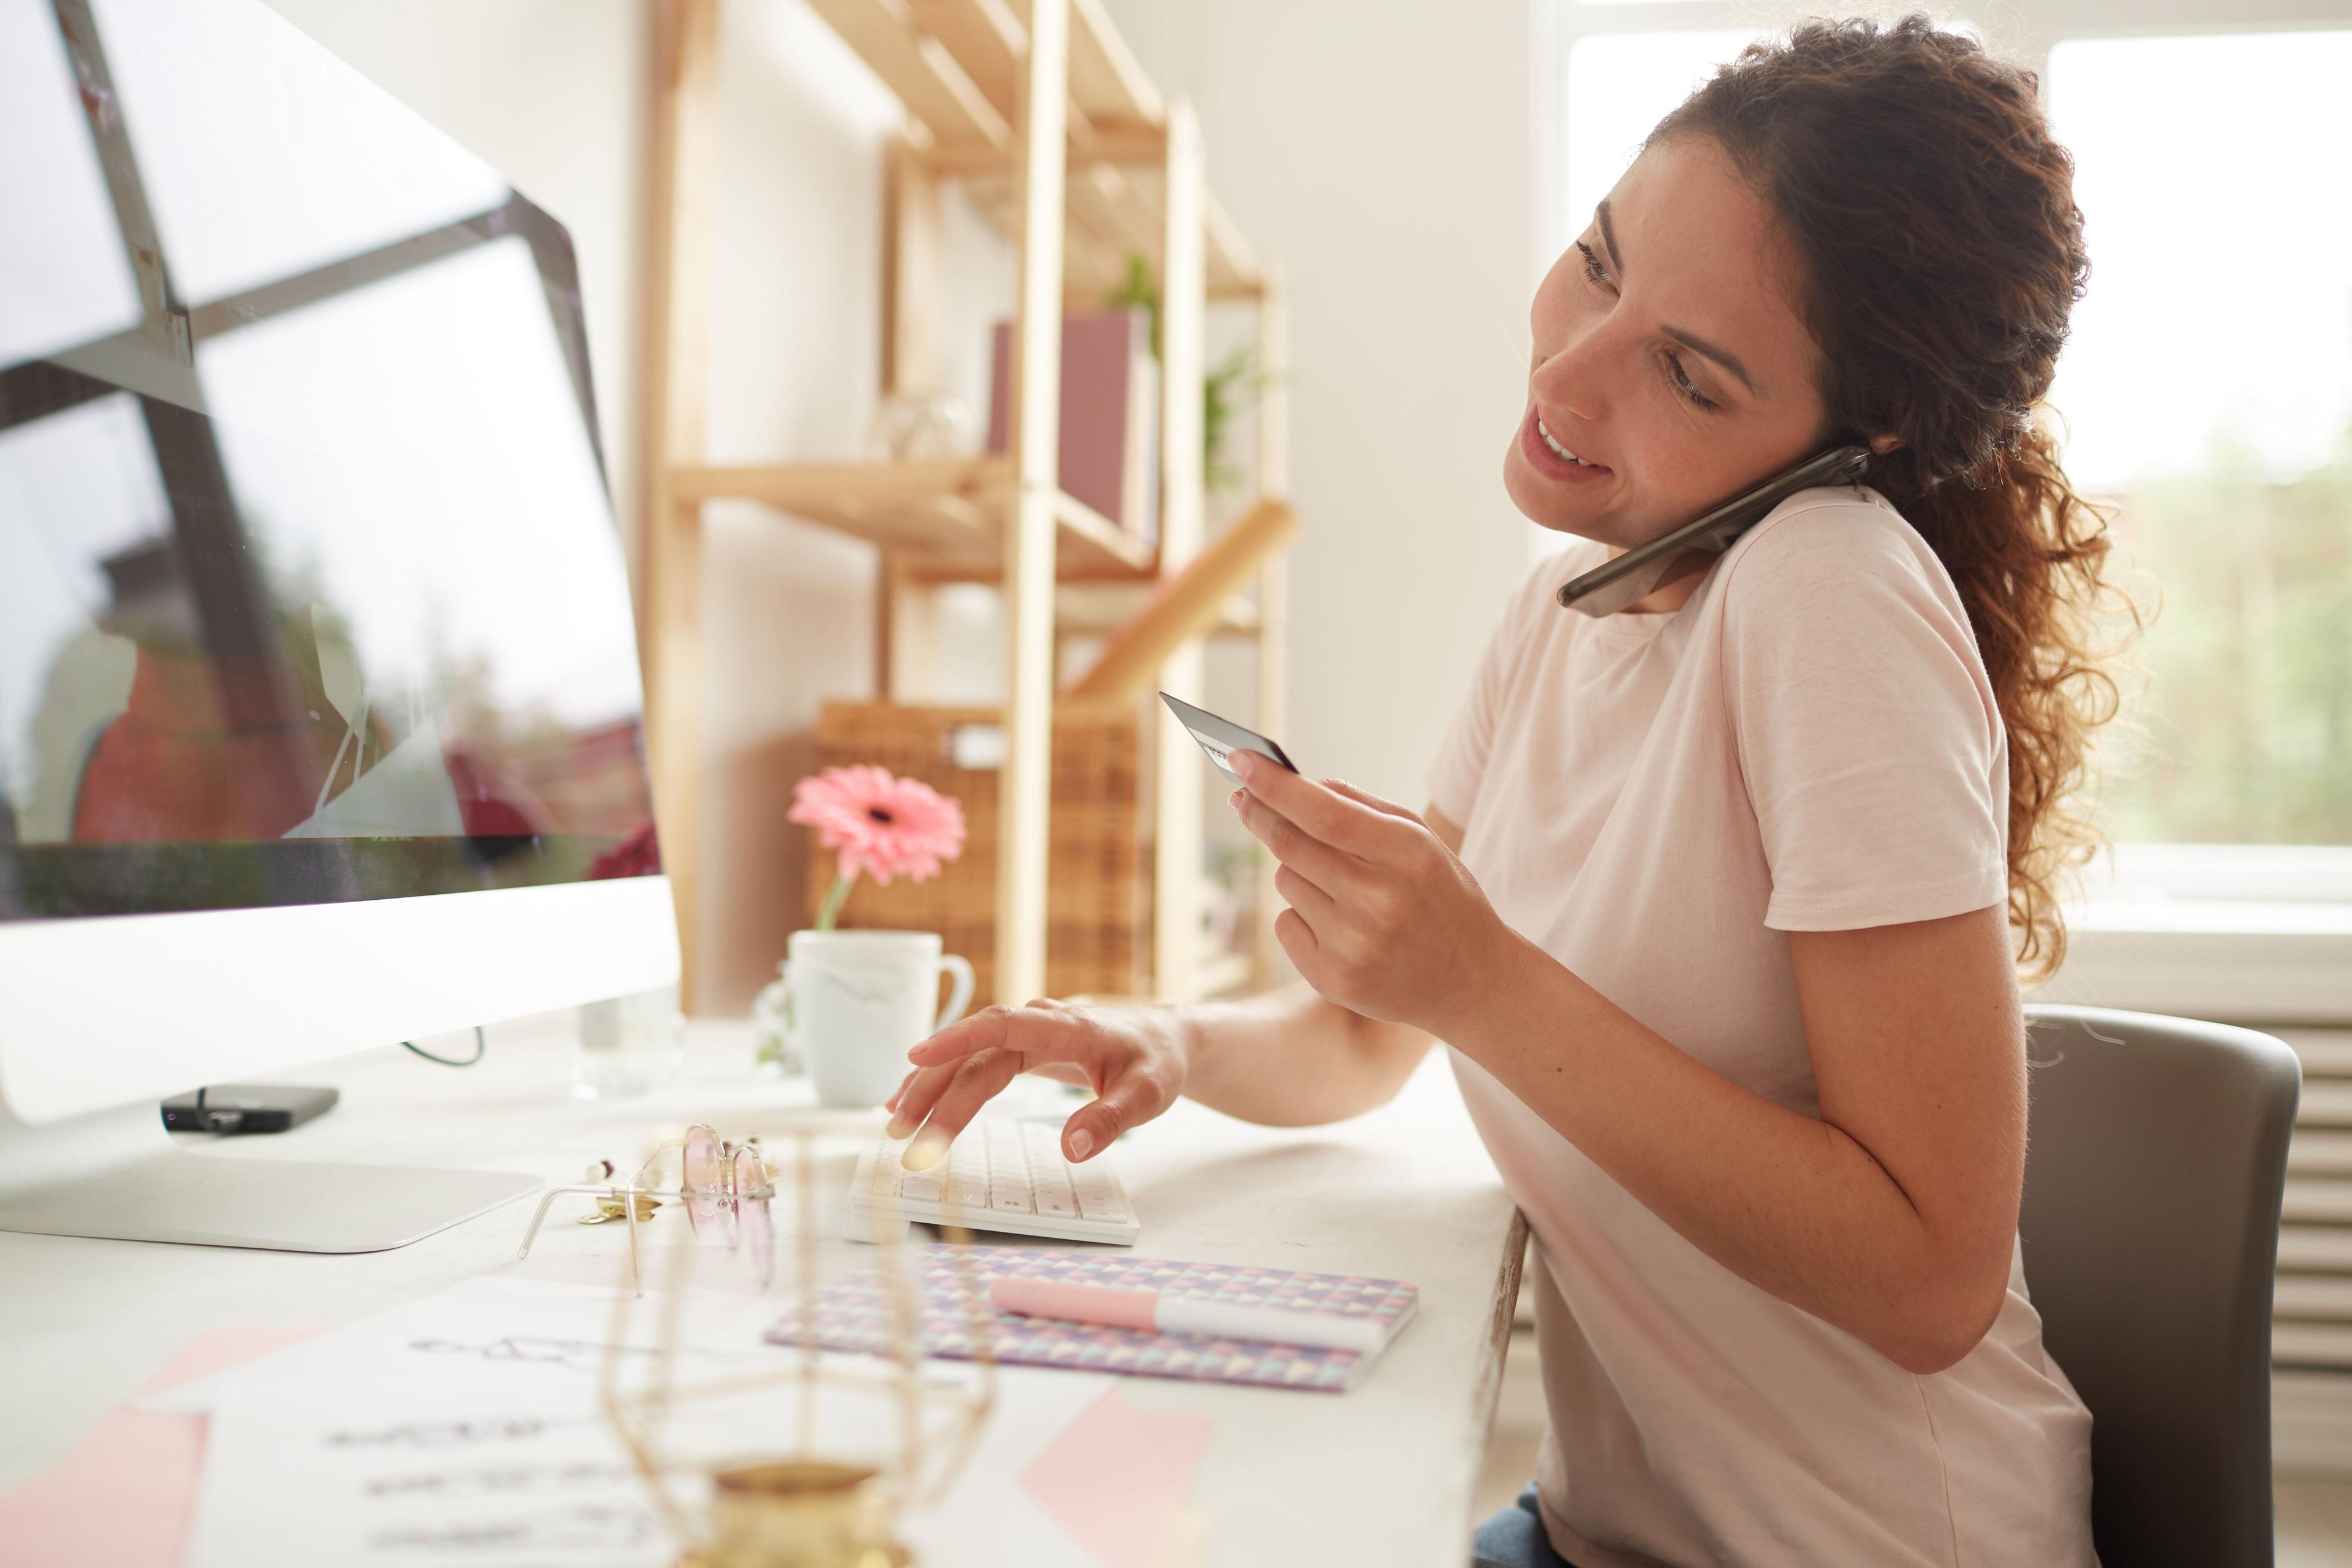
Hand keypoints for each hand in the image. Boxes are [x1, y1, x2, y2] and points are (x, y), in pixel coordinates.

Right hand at [883, 998, 1189, 1169]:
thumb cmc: (1156, 1061)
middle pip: (973, 1052)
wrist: (1165, 1037)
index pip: (1001, 1025)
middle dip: (933, 1090)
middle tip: (903, 1133)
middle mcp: (1038, 1024)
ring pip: (967, 1058)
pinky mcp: (1021, 1050)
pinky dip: (943, 1082)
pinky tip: (915, 1103)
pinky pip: (974, 1062)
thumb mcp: (1149, 1094)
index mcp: (1066, 1027)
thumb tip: (1071, 1150)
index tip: (917, 1058)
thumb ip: (1112, 1120)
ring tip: (894, 1123)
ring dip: (930, 1088)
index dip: (956, 1039)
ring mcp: (1026, 1035)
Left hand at [1228, 750, 1516, 1035]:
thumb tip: (1300, 784)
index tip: (1240, 759)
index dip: (1276, 785)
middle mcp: (1377, 902)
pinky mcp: (1331, 979)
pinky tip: (1341, 926)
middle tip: (1243, 797)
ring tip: (1342, 888)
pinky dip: (1301, 914)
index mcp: (1407, 855)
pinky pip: (1284, 923)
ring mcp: (1352, 945)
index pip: (1325, 813)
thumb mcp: (1422, 843)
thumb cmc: (1442, 899)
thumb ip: (1363, 806)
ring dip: (1298, 870)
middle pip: (1290, 844)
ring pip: (1285, 880)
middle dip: (1260, 814)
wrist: (1472, 982)